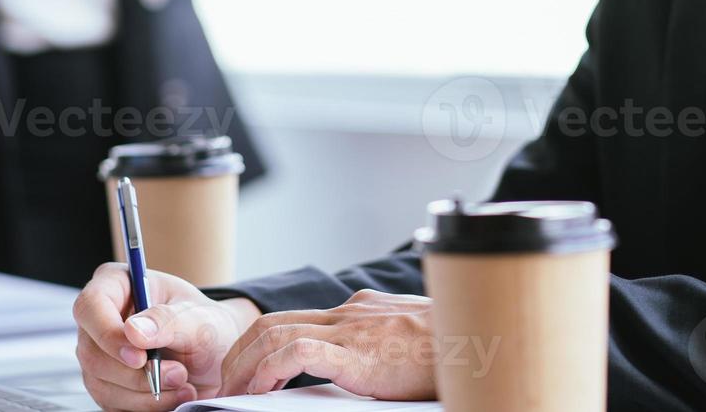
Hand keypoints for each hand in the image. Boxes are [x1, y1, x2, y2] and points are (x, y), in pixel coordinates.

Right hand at [73, 263, 260, 410]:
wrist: (217, 354)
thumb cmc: (206, 324)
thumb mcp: (199, 317)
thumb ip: (168, 320)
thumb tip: (132, 331)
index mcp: (117, 285)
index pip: (90, 306)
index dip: (108, 334)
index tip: (139, 357)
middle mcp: (99, 320)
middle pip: (92, 353)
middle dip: (136, 374)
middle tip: (179, 374)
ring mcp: (99, 354)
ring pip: (100, 383)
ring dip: (145, 393)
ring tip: (184, 384)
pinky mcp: (106, 383)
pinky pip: (111, 403)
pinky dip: (144, 405)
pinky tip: (172, 395)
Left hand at [219, 289, 437, 399]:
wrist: (480, 341)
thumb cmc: (453, 350)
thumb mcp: (406, 340)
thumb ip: (376, 346)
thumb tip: (359, 368)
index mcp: (360, 310)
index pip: (295, 319)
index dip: (260, 347)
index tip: (245, 375)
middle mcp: (350, 312)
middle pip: (273, 322)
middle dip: (239, 354)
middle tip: (225, 387)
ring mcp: (352, 329)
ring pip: (276, 333)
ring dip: (244, 366)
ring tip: (232, 395)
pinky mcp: (358, 352)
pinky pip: (299, 351)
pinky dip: (270, 369)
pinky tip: (260, 390)